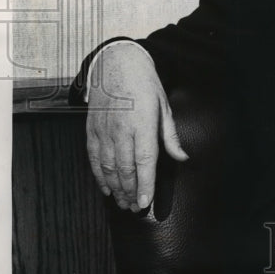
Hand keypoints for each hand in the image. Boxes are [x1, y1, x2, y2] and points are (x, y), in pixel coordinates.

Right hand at [85, 42, 187, 210]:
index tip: (145, 203)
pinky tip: (106, 188)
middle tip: (135, 209)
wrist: (117, 64)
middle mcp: (121, 130)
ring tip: (123, 203)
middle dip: (131, 192)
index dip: (144, 184)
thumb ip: (170, 136)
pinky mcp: (92, 130)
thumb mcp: (164, 106)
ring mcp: (104, 130)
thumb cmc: (144, 84)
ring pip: (108, 167)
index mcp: (142, 123)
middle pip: (125, 169)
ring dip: (116, 188)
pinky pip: (93, 158)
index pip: (144, 161)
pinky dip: (99, 176)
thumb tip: (182, 158)